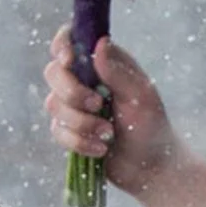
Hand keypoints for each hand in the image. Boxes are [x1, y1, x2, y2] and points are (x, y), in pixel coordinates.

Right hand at [44, 26, 178, 190]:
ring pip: (53, 104)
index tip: (69, 60)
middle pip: (53, 72)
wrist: (151, 166)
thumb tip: (100, 43)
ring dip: (82, 122)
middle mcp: (83, 80)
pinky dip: (79, 142)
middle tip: (99, 105)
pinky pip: (58, 131)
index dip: (62, 45)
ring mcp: (73, 106)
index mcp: (102, 64)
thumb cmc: (152, 126)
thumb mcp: (141, 97)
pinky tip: (101, 149)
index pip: (70, 40)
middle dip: (72, 92)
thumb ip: (119, 71)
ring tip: (109, 133)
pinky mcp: (69, 130)